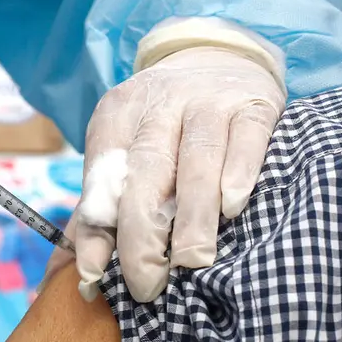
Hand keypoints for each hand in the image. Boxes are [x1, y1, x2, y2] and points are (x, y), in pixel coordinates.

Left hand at [45, 47, 285, 302]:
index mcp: (118, 112)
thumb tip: (85, 277)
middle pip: (147, 168)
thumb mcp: (126, 150)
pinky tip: (233, 207)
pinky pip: (247, 138)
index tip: (98, 274)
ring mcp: (210, 99)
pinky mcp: (255, 104)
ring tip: (192, 262)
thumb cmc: (167, 125)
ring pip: (198, 157)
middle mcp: (161, 101)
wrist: (220, 57)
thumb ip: (103, 210)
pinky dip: (239, 173)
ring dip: (194, 215)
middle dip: (144, 232)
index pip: (104, 171)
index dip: (99, 225)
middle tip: (148, 284)